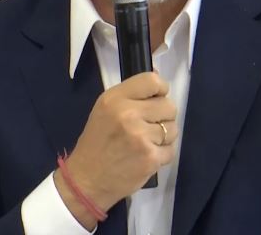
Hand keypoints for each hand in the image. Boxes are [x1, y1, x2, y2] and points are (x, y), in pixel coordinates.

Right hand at [55, 72, 177, 228]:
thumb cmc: (97, 142)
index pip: (152, 81)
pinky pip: (171, 149)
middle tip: (149, 125)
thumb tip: (159, 82)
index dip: (161, 89)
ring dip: (164, 136)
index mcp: (114, 99)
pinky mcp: (150, 158)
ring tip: (146, 143)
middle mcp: (128, 114)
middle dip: (163, 116)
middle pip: (169, 105)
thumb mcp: (104, 110)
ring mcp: (141, 137)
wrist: (87, 180)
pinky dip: (162, 154)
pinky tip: (146, 156)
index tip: (156, 99)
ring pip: (173, 128)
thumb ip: (131, 96)